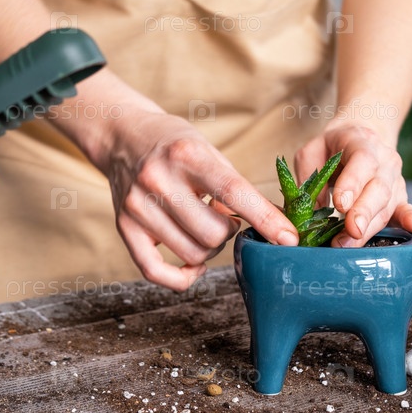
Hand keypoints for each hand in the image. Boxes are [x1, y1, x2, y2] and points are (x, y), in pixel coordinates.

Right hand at [88, 107, 298, 290]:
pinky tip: (192, 266)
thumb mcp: (209, 151)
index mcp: (187, 154)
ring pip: (192, 253)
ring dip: (208, 249)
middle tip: (223, 219)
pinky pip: (155, 271)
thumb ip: (237, 188)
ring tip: (203, 227)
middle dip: (228, 233)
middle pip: (212, 233)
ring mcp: (137, 206)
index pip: (233, 192)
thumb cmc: (175, 145)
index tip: (289, 239)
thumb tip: (275, 226)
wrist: (122, 134)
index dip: (265, 219)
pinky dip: (182, 278)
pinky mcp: (124, 227)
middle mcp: (157, 179)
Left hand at [294, 122, 411, 246]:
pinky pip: (405, 209)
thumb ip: (310, 179)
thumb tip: (312, 212)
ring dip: (369, 227)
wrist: (359, 138)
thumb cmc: (331, 148)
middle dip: (364, 212)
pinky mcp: (399, 197)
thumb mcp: (312, 154)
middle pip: (379, 188)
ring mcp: (395, 179)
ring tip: (349, 244)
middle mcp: (384, 160)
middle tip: (350, 230)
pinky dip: (409, 219)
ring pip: (387, 205)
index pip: (362, 160)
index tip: (340, 204)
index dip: (353, 183)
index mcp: (361, 142)